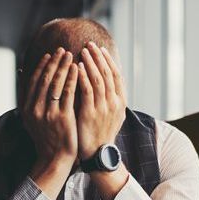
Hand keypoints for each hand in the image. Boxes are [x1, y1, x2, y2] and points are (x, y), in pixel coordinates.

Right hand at [20, 48, 79, 166]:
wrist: (54, 159)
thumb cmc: (46, 139)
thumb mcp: (31, 120)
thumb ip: (28, 99)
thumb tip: (22, 75)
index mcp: (27, 109)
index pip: (34, 82)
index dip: (42, 66)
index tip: (50, 55)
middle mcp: (35, 110)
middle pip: (45, 79)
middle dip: (54, 62)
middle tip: (62, 50)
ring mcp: (48, 114)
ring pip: (55, 84)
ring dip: (63, 66)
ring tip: (70, 55)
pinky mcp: (62, 118)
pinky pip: (67, 93)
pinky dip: (72, 78)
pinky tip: (77, 69)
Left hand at [76, 42, 125, 160]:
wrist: (98, 154)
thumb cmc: (101, 134)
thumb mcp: (111, 116)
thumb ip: (110, 99)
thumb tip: (106, 83)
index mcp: (120, 102)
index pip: (116, 75)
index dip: (108, 61)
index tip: (101, 49)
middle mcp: (114, 103)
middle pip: (107, 73)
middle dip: (98, 57)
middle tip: (89, 44)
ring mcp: (103, 108)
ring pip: (98, 79)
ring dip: (91, 62)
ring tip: (83, 51)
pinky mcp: (91, 113)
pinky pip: (87, 90)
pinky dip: (83, 76)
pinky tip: (77, 67)